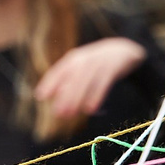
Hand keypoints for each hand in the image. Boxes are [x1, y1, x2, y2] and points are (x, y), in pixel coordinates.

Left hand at [33, 37, 148, 125]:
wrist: (123, 50)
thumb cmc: (97, 62)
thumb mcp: (81, 65)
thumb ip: (68, 78)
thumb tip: (55, 95)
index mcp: (73, 59)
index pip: (58, 71)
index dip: (49, 83)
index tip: (41, 96)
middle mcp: (83, 61)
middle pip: (71, 80)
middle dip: (64, 97)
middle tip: (58, 113)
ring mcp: (98, 64)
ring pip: (84, 83)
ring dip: (77, 100)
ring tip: (71, 114)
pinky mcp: (111, 70)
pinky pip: (101, 85)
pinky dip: (95, 97)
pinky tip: (90, 110)